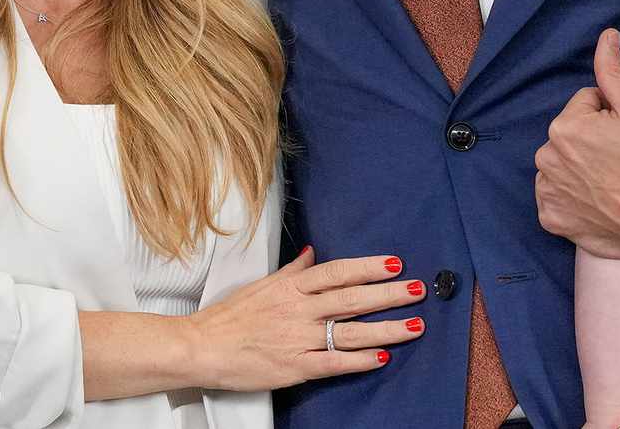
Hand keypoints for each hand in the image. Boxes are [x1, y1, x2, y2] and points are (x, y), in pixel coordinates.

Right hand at [185, 247, 424, 390]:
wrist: (202, 347)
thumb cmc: (230, 316)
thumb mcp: (263, 284)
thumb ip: (292, 271)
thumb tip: (311, 254)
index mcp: (292, 287)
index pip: (338, 272)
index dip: (369, 267)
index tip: (394, 263)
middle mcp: (299, 310)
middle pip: (353, 299)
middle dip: (389, 295)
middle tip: (417, 290)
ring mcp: (298, 339)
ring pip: (350, 332)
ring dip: (386, 328)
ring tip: (413, 325)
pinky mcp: (294, 367)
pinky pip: (333, 362)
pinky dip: (358, 360)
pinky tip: (380, 357)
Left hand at [534, 29, 619, 265]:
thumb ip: (612, 71)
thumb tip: (606, 36)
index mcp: (564, 125)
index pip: (585, 105)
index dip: (607, 117)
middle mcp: (546, 156)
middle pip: (569, 134)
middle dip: (589, 141)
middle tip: (618, 159)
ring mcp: (546, 190)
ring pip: (561, 164)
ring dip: (577, 167)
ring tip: (607, 182)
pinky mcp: (549, 217)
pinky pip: (555, 196)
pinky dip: (570, 197)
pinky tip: (593, 202)